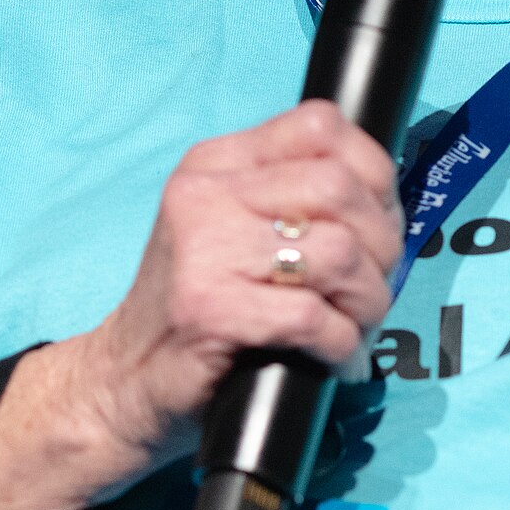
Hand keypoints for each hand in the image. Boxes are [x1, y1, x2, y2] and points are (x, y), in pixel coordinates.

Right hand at [0, 100, 402, 509]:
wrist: (123, 383)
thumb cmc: (200, 310)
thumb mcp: (234, 232)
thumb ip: (291, 202)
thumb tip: (386, 203)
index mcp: (217, 162)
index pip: (320, 126)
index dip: (372, 173)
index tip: (377, 222)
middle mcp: (205, 193)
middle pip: (338, 187)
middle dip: (379, 245)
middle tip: (370, 288)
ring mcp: (202, 249)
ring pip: (337, 252)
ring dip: (366, 300)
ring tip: (353, 325)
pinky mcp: (208, 309)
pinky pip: (312, 316)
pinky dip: (339, 343)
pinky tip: (330, 356)